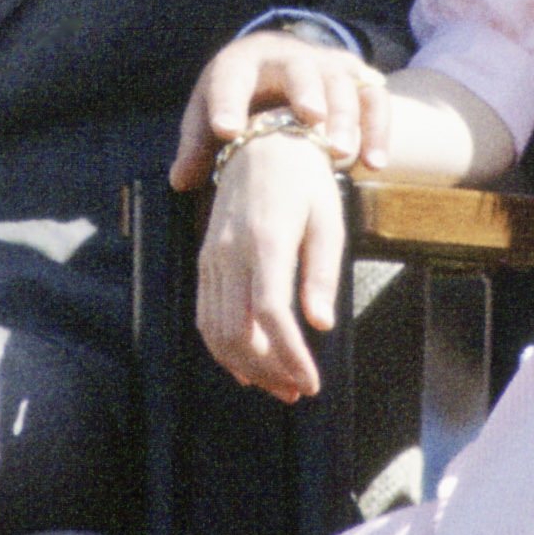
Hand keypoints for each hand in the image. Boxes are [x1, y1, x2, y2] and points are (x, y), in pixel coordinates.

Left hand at [171, 32, 386, 192]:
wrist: (282, 63)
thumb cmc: (239, 96)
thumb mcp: (210, 112)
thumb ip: (197, 146)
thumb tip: (180, 180)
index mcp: (244, 63)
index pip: (232, 76)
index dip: (228, 101)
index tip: (227, 130)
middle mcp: (290, 57)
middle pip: (300, 69)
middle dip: (307, 93)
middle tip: (311, 120)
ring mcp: (329, 67)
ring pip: (342, 84)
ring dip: (346, 117)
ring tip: (342, 153)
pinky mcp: (359, 82)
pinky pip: (375, 101)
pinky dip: (378, 130)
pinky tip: (373, 164)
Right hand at [196, 128, 346, 401]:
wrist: (261, 144)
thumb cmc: (304, 181)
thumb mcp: (328, 220)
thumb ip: (321, 273)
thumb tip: (321, 324)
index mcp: (266, 240)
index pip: (272, 313)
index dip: (290, 355)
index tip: (311, 382)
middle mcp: (230, 252)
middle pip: (239, 331)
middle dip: (269, 371)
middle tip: (298, 390)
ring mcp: (212, 258)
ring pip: (216, 330)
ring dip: (246, 367)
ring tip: (279, 385)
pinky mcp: (205, 261)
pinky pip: (205, 315)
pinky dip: (222, 348)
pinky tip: (247, 366)